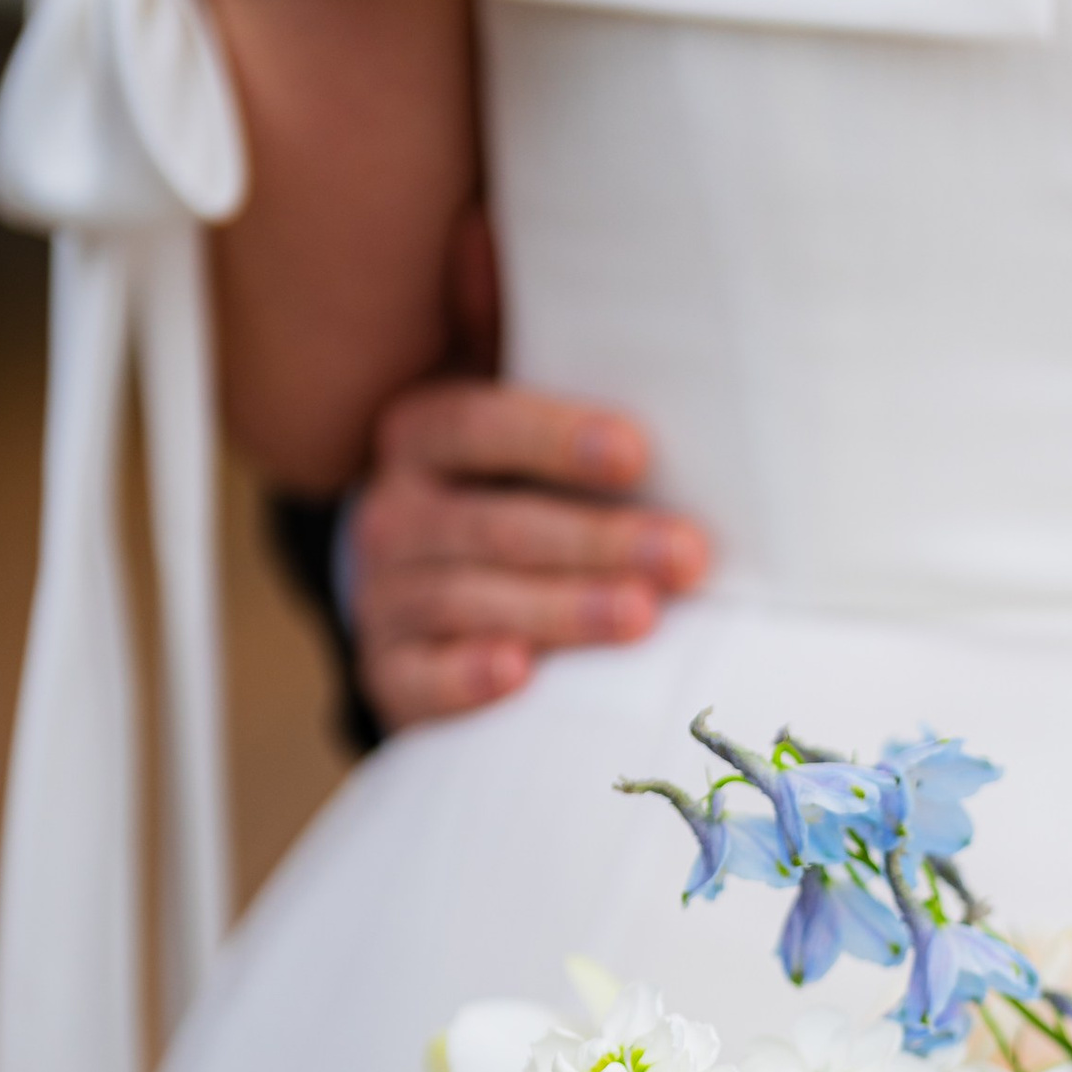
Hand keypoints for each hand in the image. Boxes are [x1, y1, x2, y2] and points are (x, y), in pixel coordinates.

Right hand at [348, 378, 711, 727]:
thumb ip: (579, 436)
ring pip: (468, 599)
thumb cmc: (519, 518)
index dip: (555, 438)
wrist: (432, 619)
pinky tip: (519, 673)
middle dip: (598, 540)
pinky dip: (467, 675)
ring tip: (641, 616)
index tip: (637, 454)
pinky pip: (420, 676)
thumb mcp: (527, 461)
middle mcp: (393, 513)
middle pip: (494, 524)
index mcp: (424, 439)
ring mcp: (385, 596)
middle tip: (685, 556)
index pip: (478, 426)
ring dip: (562, 609)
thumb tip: (686, 395)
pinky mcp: (388, 672)